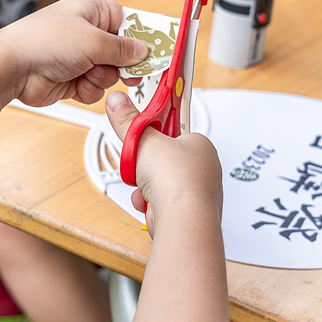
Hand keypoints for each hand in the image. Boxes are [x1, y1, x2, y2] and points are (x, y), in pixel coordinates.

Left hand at [2, 0, 147, 106]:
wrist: (13, 68)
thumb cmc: (43, 41)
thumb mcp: (93, 40)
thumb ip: (122, 48)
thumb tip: (141, 50)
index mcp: (93, 11)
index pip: (130, 22)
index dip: (144, 37)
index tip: (159, 50)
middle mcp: (87, 33)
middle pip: (123, 52)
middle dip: (123, 64)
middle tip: (130, 73)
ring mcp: (79, 57)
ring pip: (110, 73)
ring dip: (103, 79)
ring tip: (88, 74)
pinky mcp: (72, 78)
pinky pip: (95, 88)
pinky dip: (89, 90)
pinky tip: (76, 85)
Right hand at [103, 90, 221, 234]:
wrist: (183, 220)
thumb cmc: (177, 180)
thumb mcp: (143, 140)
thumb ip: (128, 120)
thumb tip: (117, 101)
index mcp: (201, 145)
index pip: (175, 132)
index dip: (155, 135)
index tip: (143, 134)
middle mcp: (204, 168)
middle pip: (164, 160)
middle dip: (145, 165)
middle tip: (139, 163)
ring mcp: (198, 192)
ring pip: (160, 183)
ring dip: (145, 186)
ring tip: (144, 186)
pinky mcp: (188, 212)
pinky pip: (162, 203)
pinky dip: (150, 203)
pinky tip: (148, 203)